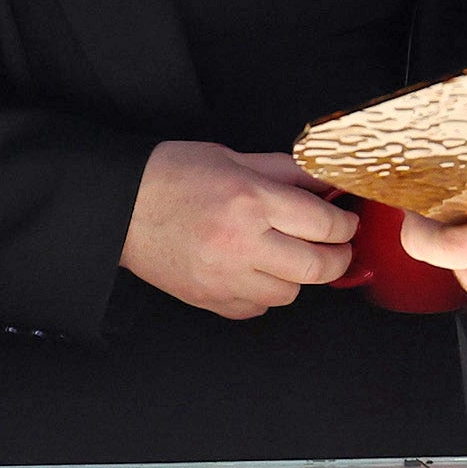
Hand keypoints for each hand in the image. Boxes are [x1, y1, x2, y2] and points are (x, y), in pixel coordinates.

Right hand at [120, 144, 356, 319]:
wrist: (121, 206)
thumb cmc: (174, 176)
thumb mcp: (236, 158)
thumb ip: (289, 173)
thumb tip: (330, 183)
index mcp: (251, 200)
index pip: (324, 224)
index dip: (345, 224)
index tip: (345, 221)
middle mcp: (241, 242)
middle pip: (317, 267)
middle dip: (337, 257)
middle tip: (336, 246)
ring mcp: (224, 276)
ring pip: (290, 293)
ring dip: (298, 277)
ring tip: (287, 255)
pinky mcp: (208, 298)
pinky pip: (257, 308)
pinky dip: (264, 294)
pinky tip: (256, 271)